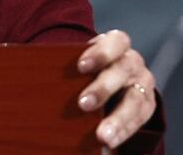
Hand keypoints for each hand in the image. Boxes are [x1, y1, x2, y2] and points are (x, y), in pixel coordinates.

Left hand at [77, 29, 157, 148]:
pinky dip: (123, 131)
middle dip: (103, 88)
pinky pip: (139, 119)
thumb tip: (34, 74)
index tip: (80, 66)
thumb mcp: (83, 61)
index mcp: (116, 44)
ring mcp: (142, 83)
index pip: (115, 41)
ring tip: (101, 135)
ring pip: (134, 99)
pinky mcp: (148, 104)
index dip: (100, 52)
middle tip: (83, 104)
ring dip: (117, 118)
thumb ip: (68, 65)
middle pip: (122, 71)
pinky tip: (110, 141)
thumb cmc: (89, 68)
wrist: (115, 81)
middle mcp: (132, 62)